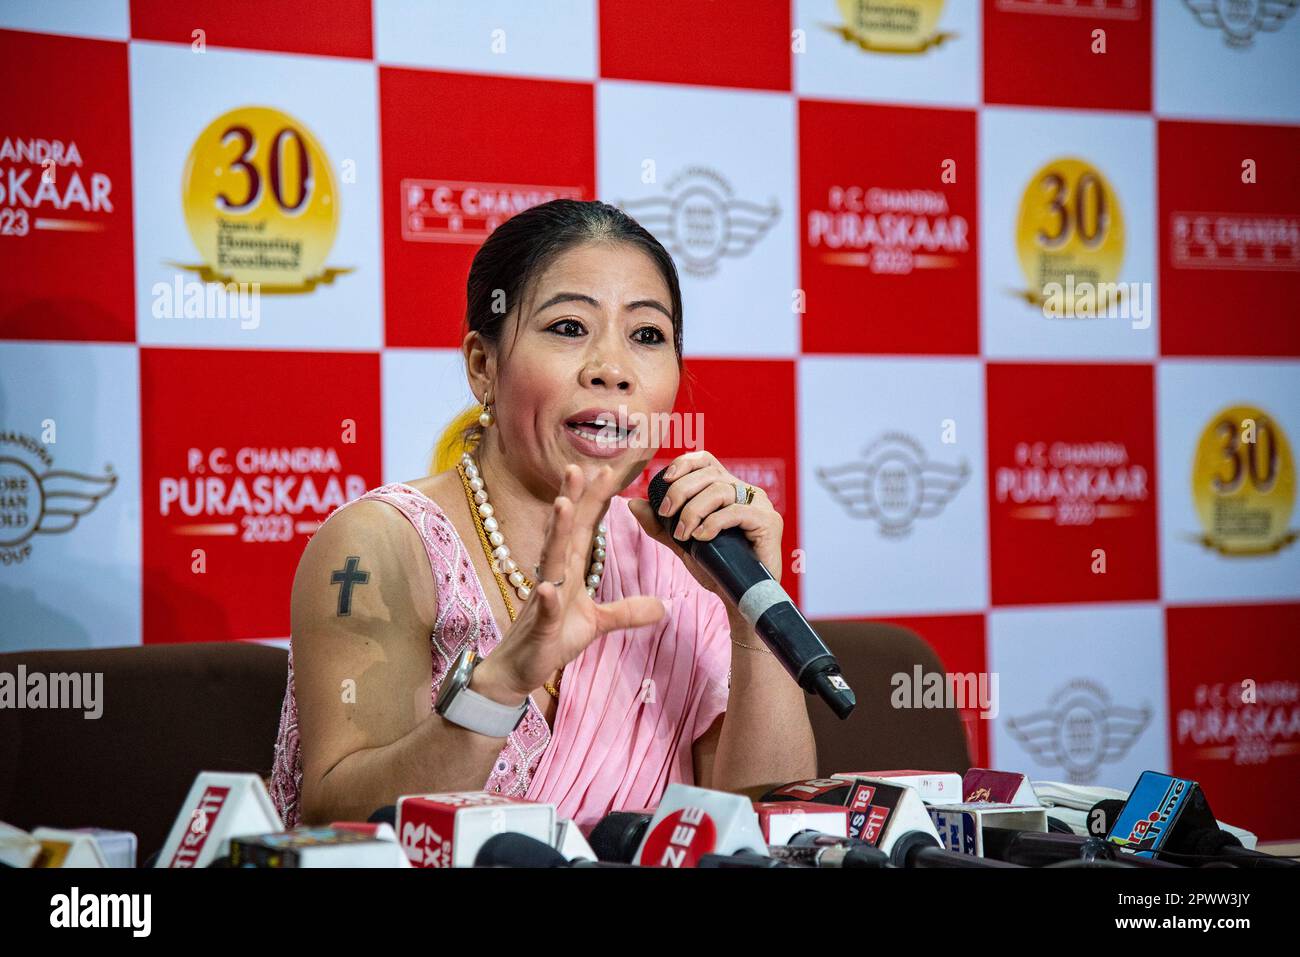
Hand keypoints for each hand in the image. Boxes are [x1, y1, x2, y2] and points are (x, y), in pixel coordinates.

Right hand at [481, 463, 667, 701]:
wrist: (520, 670)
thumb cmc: (553, 639)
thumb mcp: (597, 623)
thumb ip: (627, 611)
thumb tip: (663, 605)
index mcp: (570, 570)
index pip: (583, 527)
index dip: (595, 499)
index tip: (608, 469)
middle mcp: (555, 576)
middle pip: (564, 531)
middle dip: (571, 499)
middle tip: (577, 467)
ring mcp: (544, 598)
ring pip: (550, 558)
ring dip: (556, 532)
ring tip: (562, 506)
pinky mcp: (539, 626)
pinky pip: (544, 609)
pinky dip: (545, 598)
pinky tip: (546, 588)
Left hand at [627, 449, 783, 601]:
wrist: (738, 597)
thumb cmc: (714, 568)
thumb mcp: (681, 543)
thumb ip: (659, 524)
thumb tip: (633, 502)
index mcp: (726, 488)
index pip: (705, 461)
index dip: (684, 464)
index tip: (664, 480)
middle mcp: (744, 491)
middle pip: (709, 473)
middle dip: (681, 490)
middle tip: (666, 513)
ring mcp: (759, 504)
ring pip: (721, 490)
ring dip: (694, 510)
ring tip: (684, 534)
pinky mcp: (768, 521)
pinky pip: (736, 511)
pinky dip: (714, 522)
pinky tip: (701, 537)